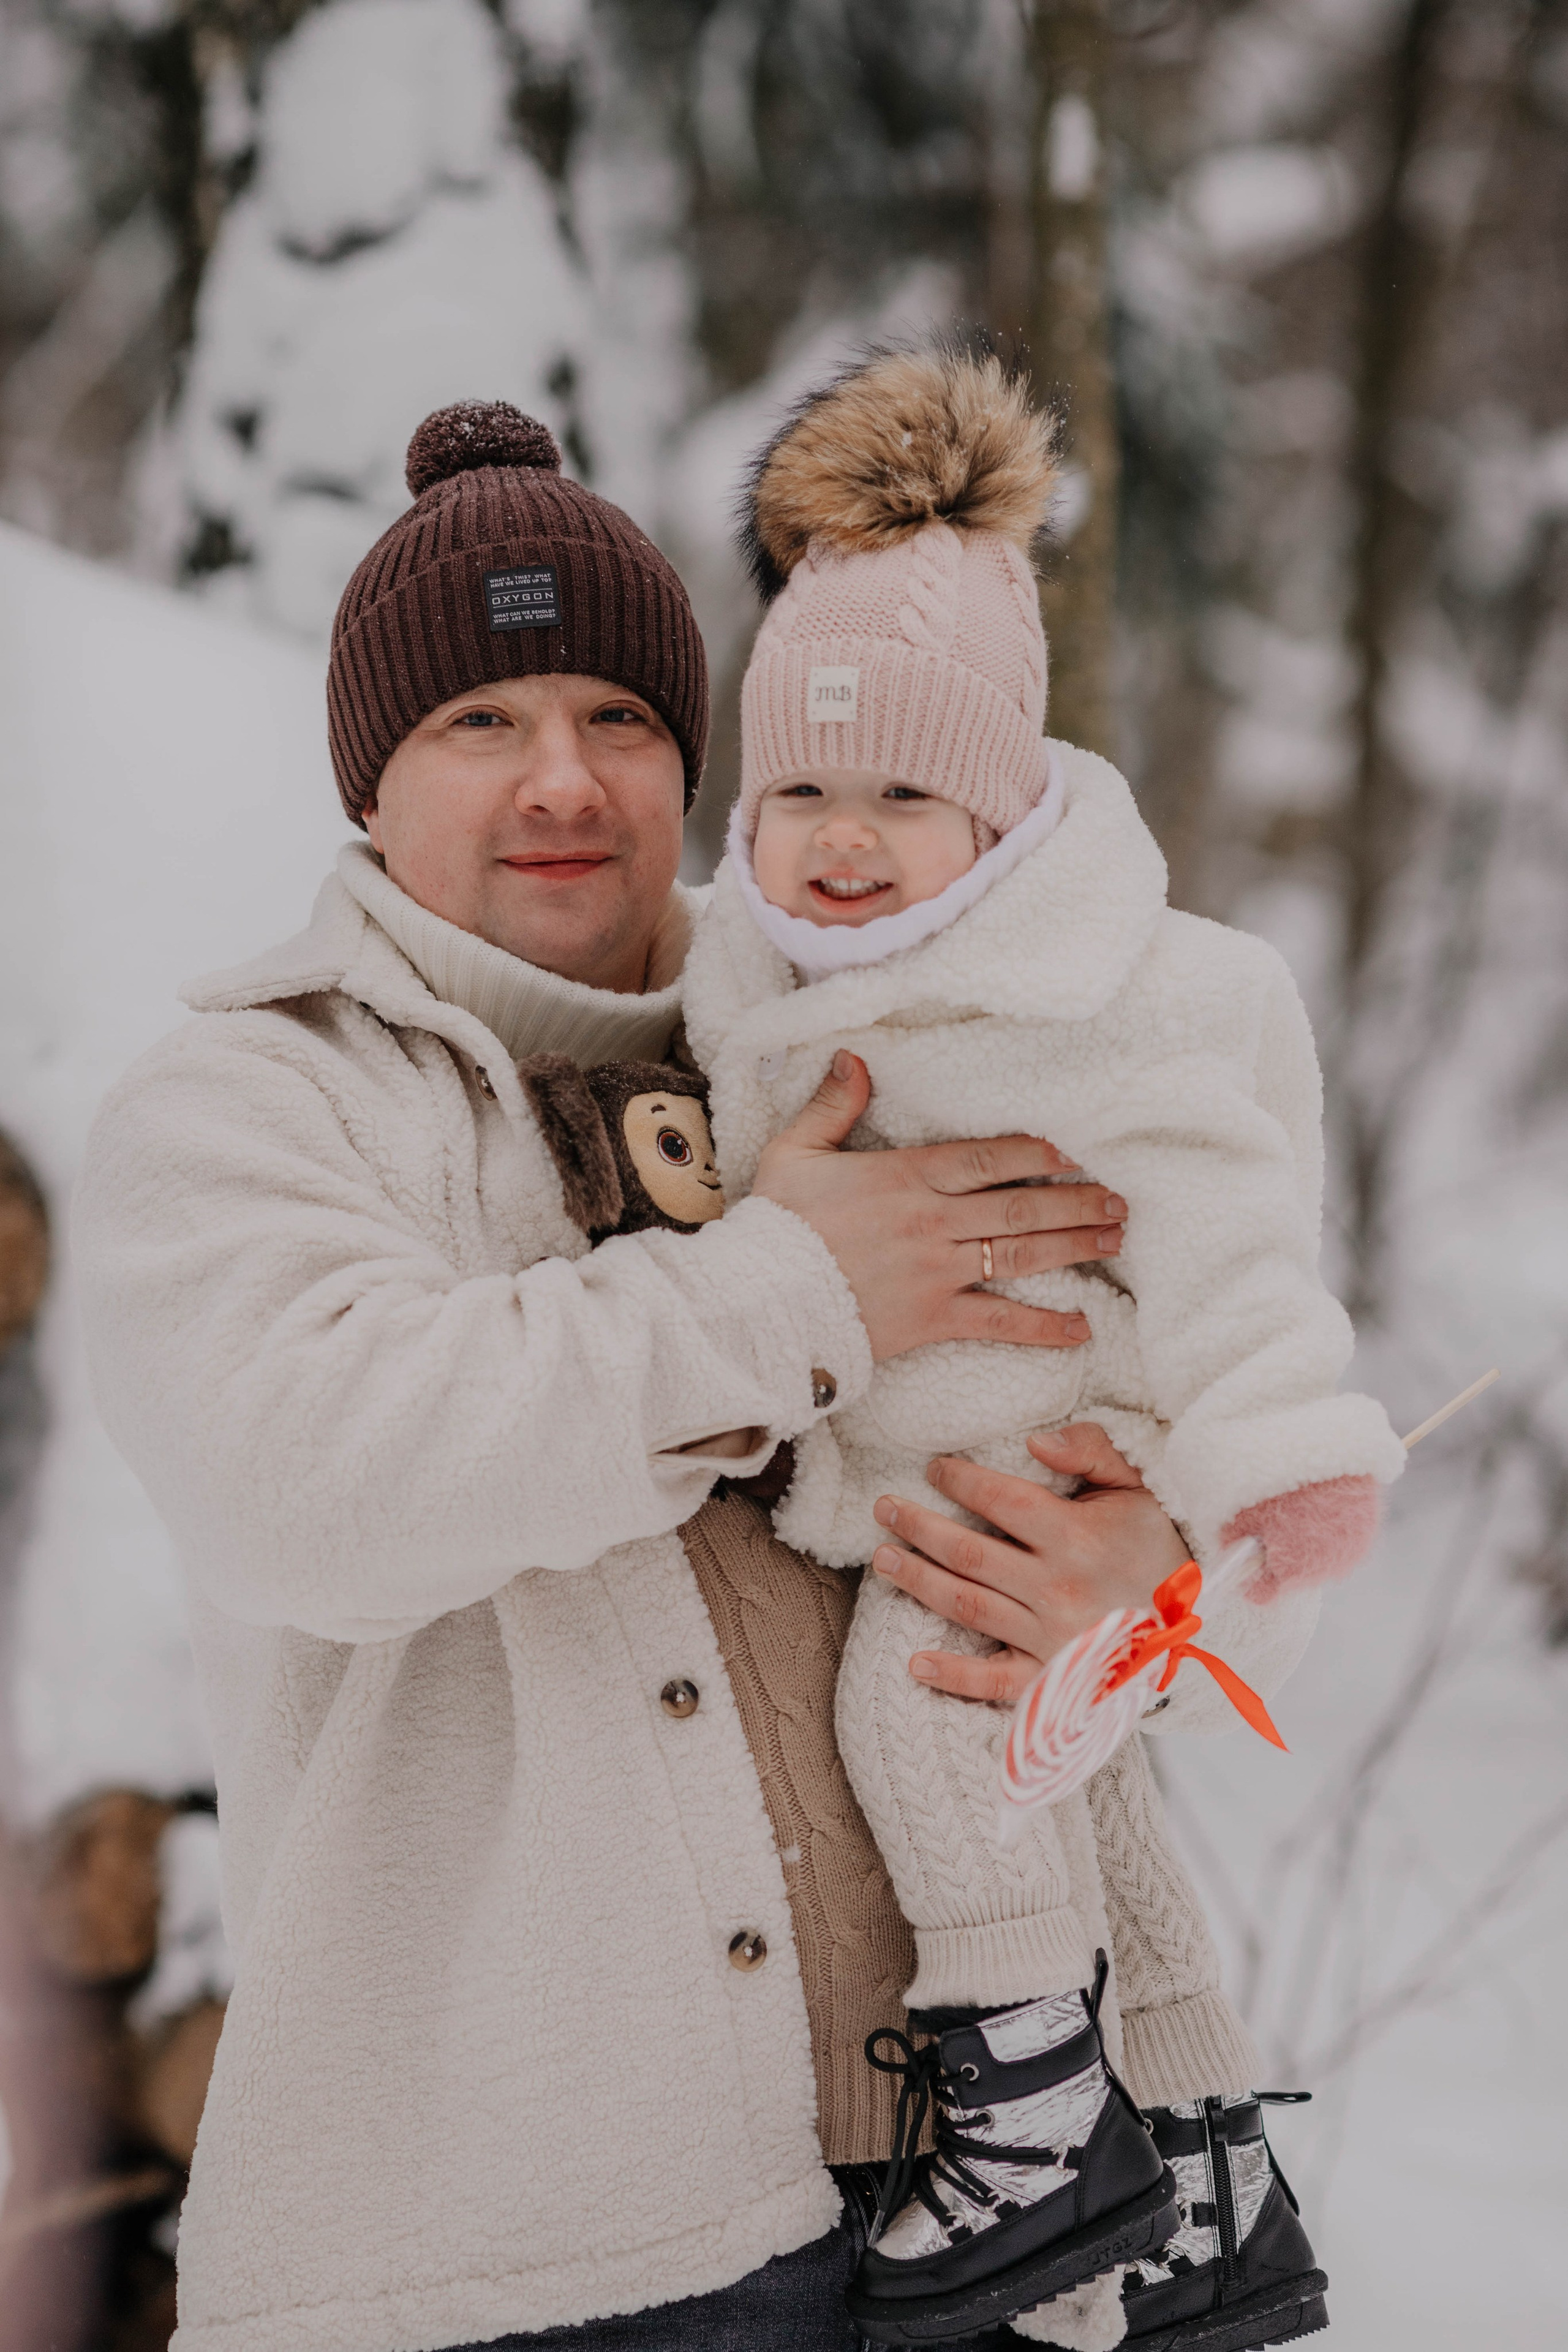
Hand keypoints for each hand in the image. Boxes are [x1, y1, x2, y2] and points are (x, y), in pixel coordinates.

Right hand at [752, 1054, 1125, 1361]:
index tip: (1075, 1150)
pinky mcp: (932, 1318)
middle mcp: (931, 1221)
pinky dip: (1042, 1327)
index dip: (1036, 1151)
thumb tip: (854, 1058)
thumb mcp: (795, 1152)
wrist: (758, 1299)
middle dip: (1074, 1200)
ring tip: (1114, 1239)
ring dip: (1074, 1246)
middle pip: (1019, 1205)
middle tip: (1118, 1199)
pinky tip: (1082, 1328)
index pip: (986, 1157)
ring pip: (1020, 1254)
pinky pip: (997, 1322)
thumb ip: (832, 1105)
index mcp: (905, 1176)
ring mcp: (936, 1271)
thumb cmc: (777, 1225)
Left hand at [868, 1423, 1190, 1704]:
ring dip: (918, 1581)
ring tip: (882, 1559)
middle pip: (968, 1552)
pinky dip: (952, 1677)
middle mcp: (1057, 1588)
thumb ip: (1091, 1451)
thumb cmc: (1159, 1544)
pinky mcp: (1051, 1679)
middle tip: (883, 1508)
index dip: (960, 1480)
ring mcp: (1050, 1638)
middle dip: (918, 1527)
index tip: (934, 1469)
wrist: (1201, 1622)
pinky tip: (915, 1663)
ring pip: (966, 1605)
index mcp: (1077, 1537)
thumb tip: (1036, 1441)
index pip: (1001, 1500)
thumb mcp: (1138, 1486)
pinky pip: (993, 1682)